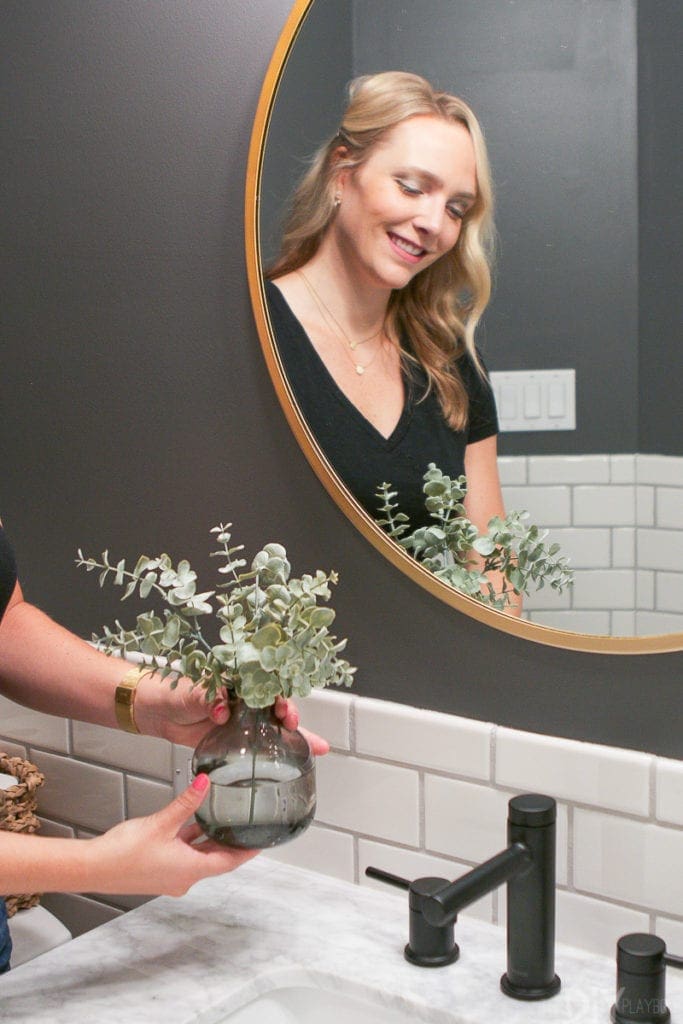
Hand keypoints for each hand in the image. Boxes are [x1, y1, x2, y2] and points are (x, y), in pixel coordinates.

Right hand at [87, 775, 258, 895]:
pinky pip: (182, 856)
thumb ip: (186, 803)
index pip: (229, 862)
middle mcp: (183, 878)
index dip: (247, 852)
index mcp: (190, 870)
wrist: (93, 868)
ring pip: (197, 857)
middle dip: (229, 844)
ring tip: (224, 821)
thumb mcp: (161, 823)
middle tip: (246, 827)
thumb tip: (205, 782)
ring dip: (208, 841)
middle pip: (215, 860)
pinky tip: (191, 824)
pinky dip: (190, 843)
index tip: (262, 842)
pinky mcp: (158, 871)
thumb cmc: (124, 852)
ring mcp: (170, 877)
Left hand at [134, 674, 329, 754]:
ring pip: (275, 725)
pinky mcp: (237, 737)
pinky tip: (298, 757)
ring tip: (315, 746)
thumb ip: (208, 699)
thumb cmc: (173, 692)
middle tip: (293, 725)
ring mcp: (243, 720)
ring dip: (297, 735)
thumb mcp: (192, 693)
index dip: (278, 694)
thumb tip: (222, 709)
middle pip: (276, 705)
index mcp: (237, 682)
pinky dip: (280, 751)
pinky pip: (262, 743)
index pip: (265, 684)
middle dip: (291, 714)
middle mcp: (244, 700)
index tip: (281, 706)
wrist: (156, 711)